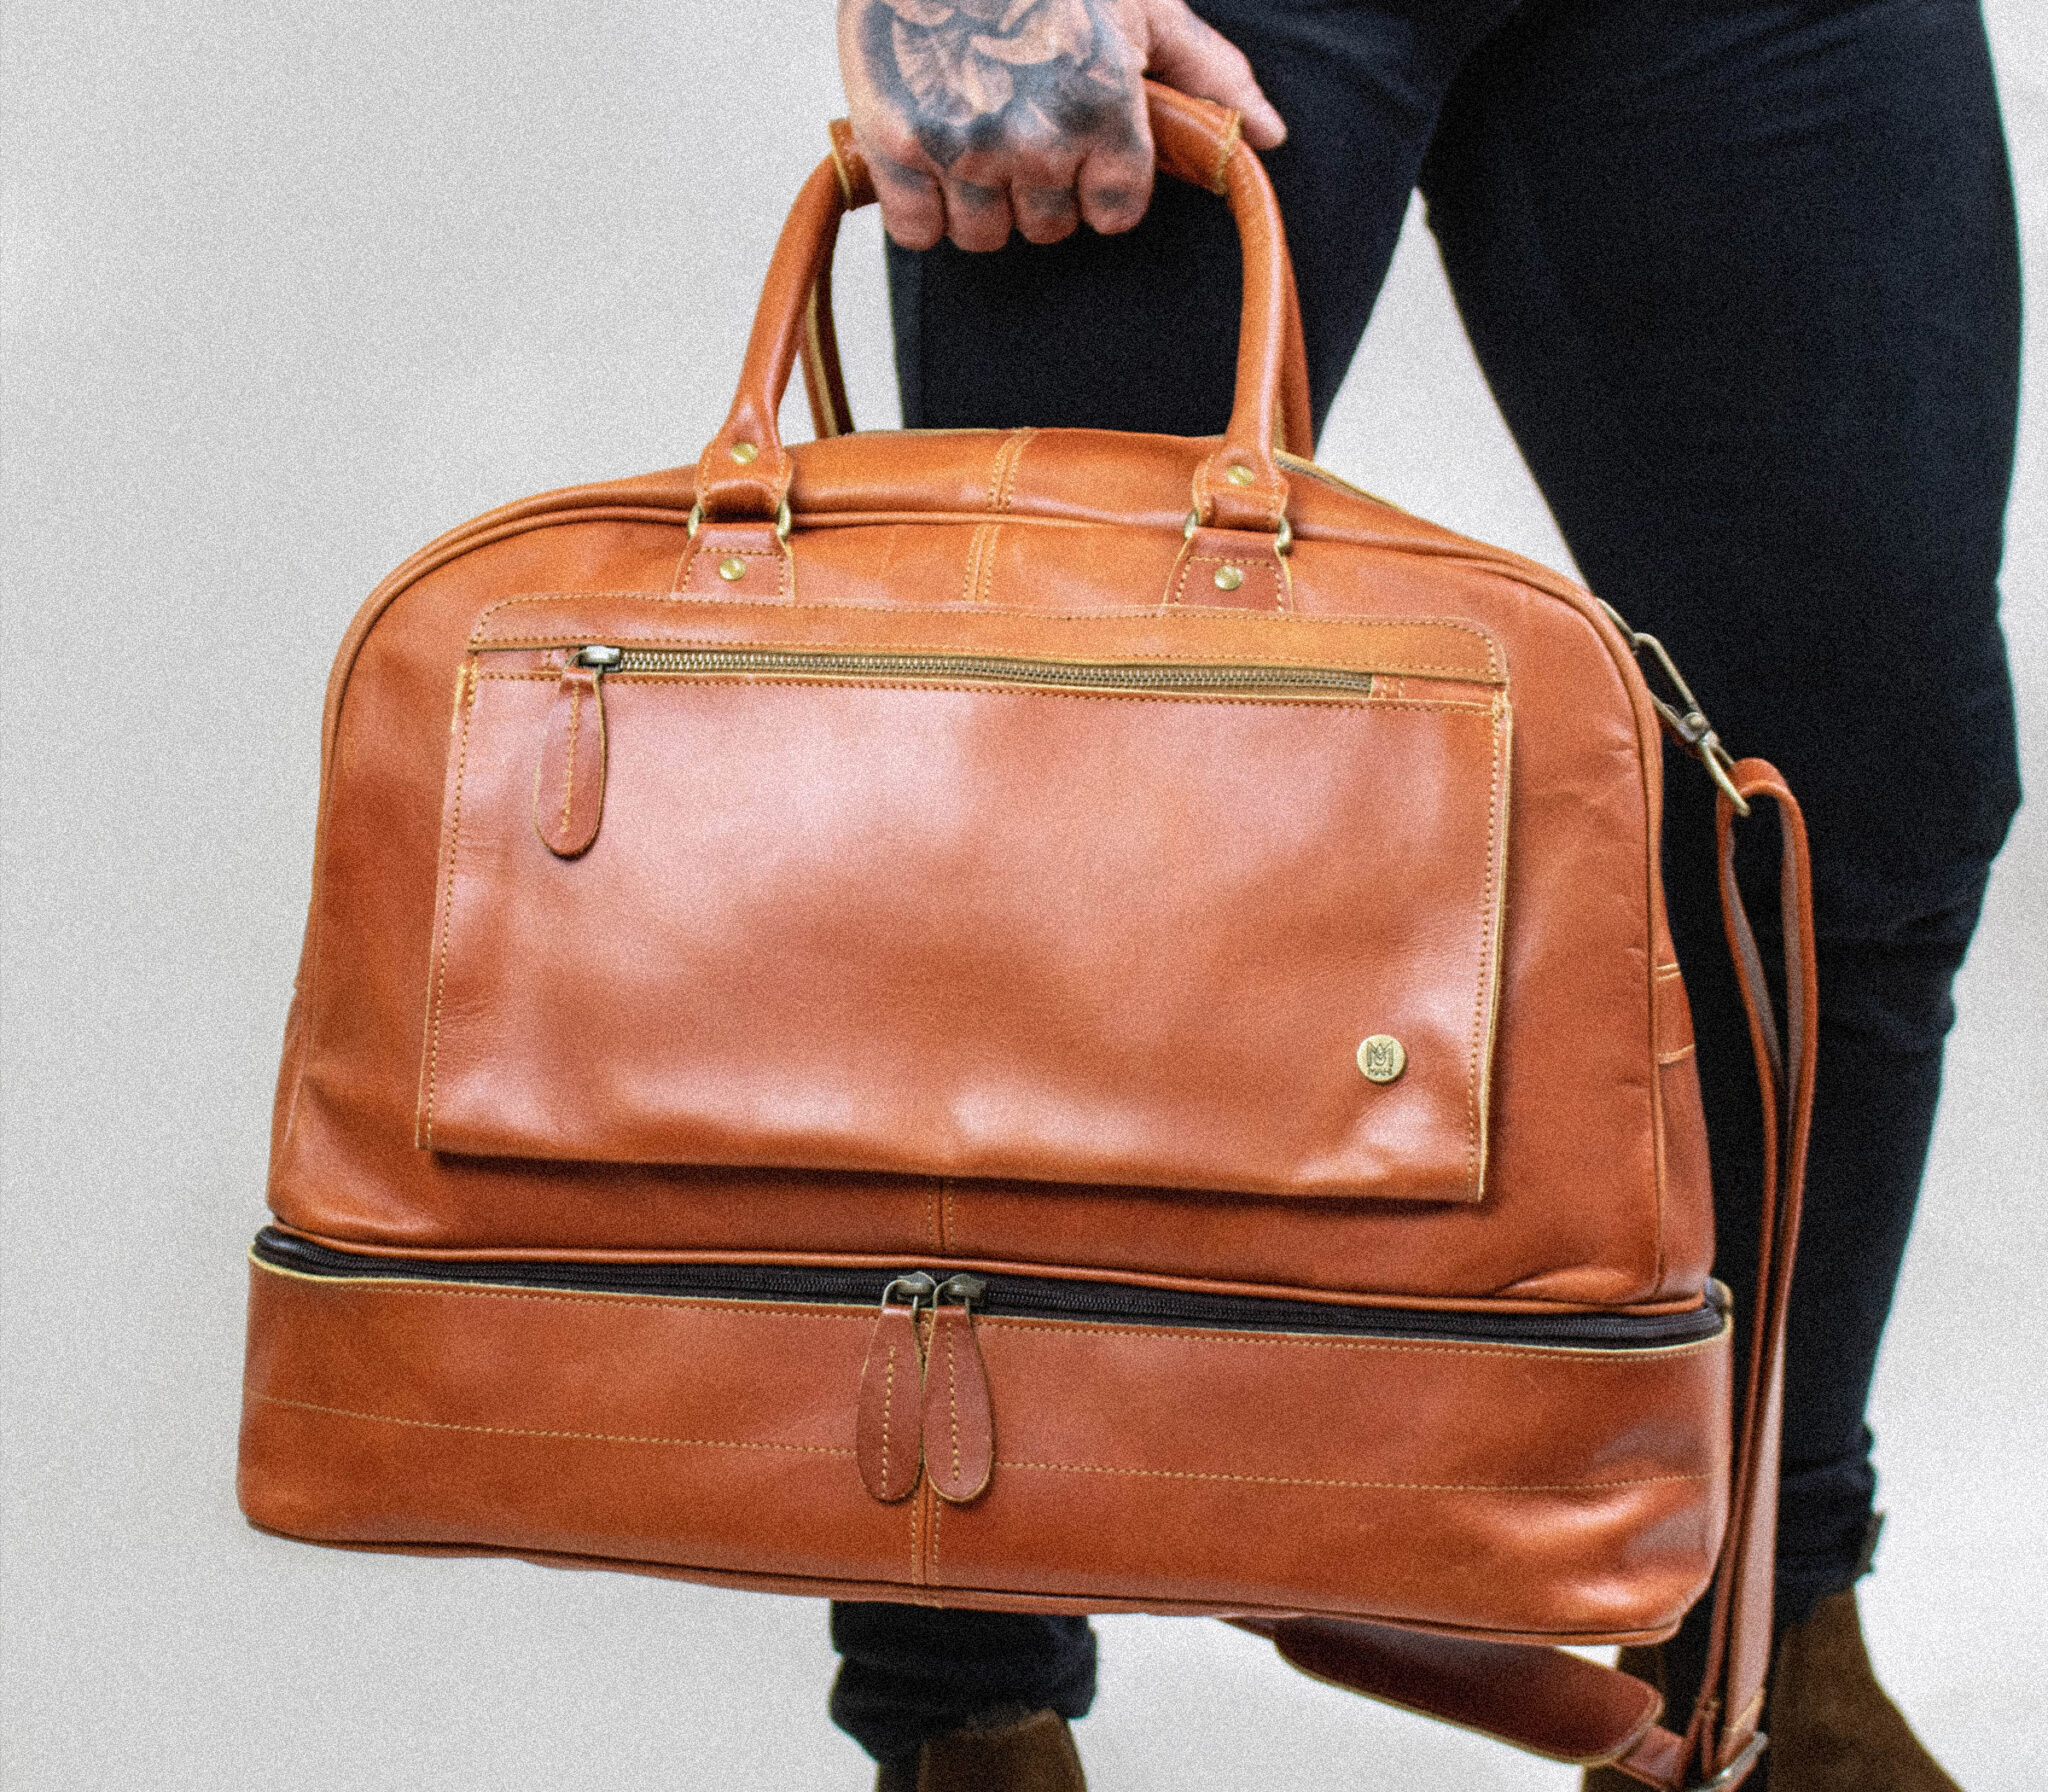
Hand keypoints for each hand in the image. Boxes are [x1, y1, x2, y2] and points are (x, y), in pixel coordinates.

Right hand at [837, 0, 1285, 251]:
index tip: (1080, 150)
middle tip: (1019, 126)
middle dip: (1038, 188)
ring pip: (984, 236)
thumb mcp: (1144, 3)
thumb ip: (1208, 73)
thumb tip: (1271, 135)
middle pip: (1047, 228)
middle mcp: (1036, 139)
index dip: (1098, 184)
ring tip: (972, 137)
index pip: (1114, 211)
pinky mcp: (896, 147)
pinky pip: (919, 232)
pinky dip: (921, 208)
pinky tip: (926, 159)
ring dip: (980, 201)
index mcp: (1103, 107)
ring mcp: (963, 147)